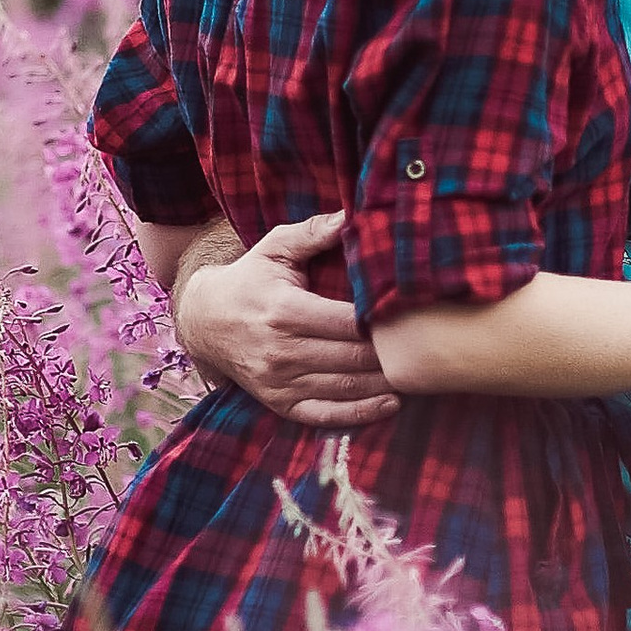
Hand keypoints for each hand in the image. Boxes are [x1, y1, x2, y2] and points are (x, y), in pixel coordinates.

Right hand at [176, 210, 397, 428]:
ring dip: (386, 383)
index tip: (413, 313)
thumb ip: (315, 232)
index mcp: (285, 311)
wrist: (203, 320)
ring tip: (419, 372)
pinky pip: (325, 415)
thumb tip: (354, 214)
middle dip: (392, 353)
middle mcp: (282, 351)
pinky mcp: (279, 403)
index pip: (349, 322)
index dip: (384, 320)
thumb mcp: (275, 248)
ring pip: (346, 388)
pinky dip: (361, 414)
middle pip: (354, 358)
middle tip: (427, 344)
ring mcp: (280, 382)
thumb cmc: (249, 279)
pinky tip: (391, 403)